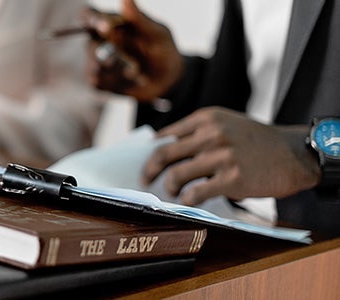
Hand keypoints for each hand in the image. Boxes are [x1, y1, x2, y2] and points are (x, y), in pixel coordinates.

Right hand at [84, 0, 182, 100]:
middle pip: (89, 44)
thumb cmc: (162, 50)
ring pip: (94, 66)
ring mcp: (96, 61)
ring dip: (118, 70)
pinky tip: (129, 80)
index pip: (89, 15)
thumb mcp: (156, 34)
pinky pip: (98, 82)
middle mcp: (99, 40)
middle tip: (128, 59)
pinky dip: (116, 82)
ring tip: (135, 71)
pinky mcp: (98, 81)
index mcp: (110, 23)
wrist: (166, 80)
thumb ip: (138, 19)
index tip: (106, 27)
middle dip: (110, 53)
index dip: (91, 19)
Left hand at [142, 107, 320, 205]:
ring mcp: (221, 156)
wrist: (293, 154)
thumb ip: (197, 133)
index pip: (166, 136)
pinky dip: (188, 199)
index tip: (144, 163)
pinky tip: (189, 201)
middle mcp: (211, 134)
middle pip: (164, 154)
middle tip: (146, 180)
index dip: (150, 152)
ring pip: (176, 175)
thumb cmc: (256, 141)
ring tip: (173, 192)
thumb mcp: (226, 124)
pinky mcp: (231, 178)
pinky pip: (196, 193)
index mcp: (206, 118)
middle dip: (149, 170)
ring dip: (169, 187)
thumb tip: (162, 149)